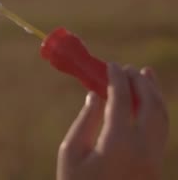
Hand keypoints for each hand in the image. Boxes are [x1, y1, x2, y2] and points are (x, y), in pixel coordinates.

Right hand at [57, 63, 168, 179]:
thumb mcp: (71, 152)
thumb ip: (86, 120)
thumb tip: (97, 95)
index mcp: (118, 143)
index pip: (122, 100)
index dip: (116, 79)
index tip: (110, 65)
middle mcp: (144, 150)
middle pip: (150, 106)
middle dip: (140, 82)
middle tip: (127, 68)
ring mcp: (154, 160)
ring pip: (162, 119)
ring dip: (154, 94)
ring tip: (146, 75)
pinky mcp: (156, 168)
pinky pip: (161, 132)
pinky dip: (156, 112)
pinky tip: (147, 103)